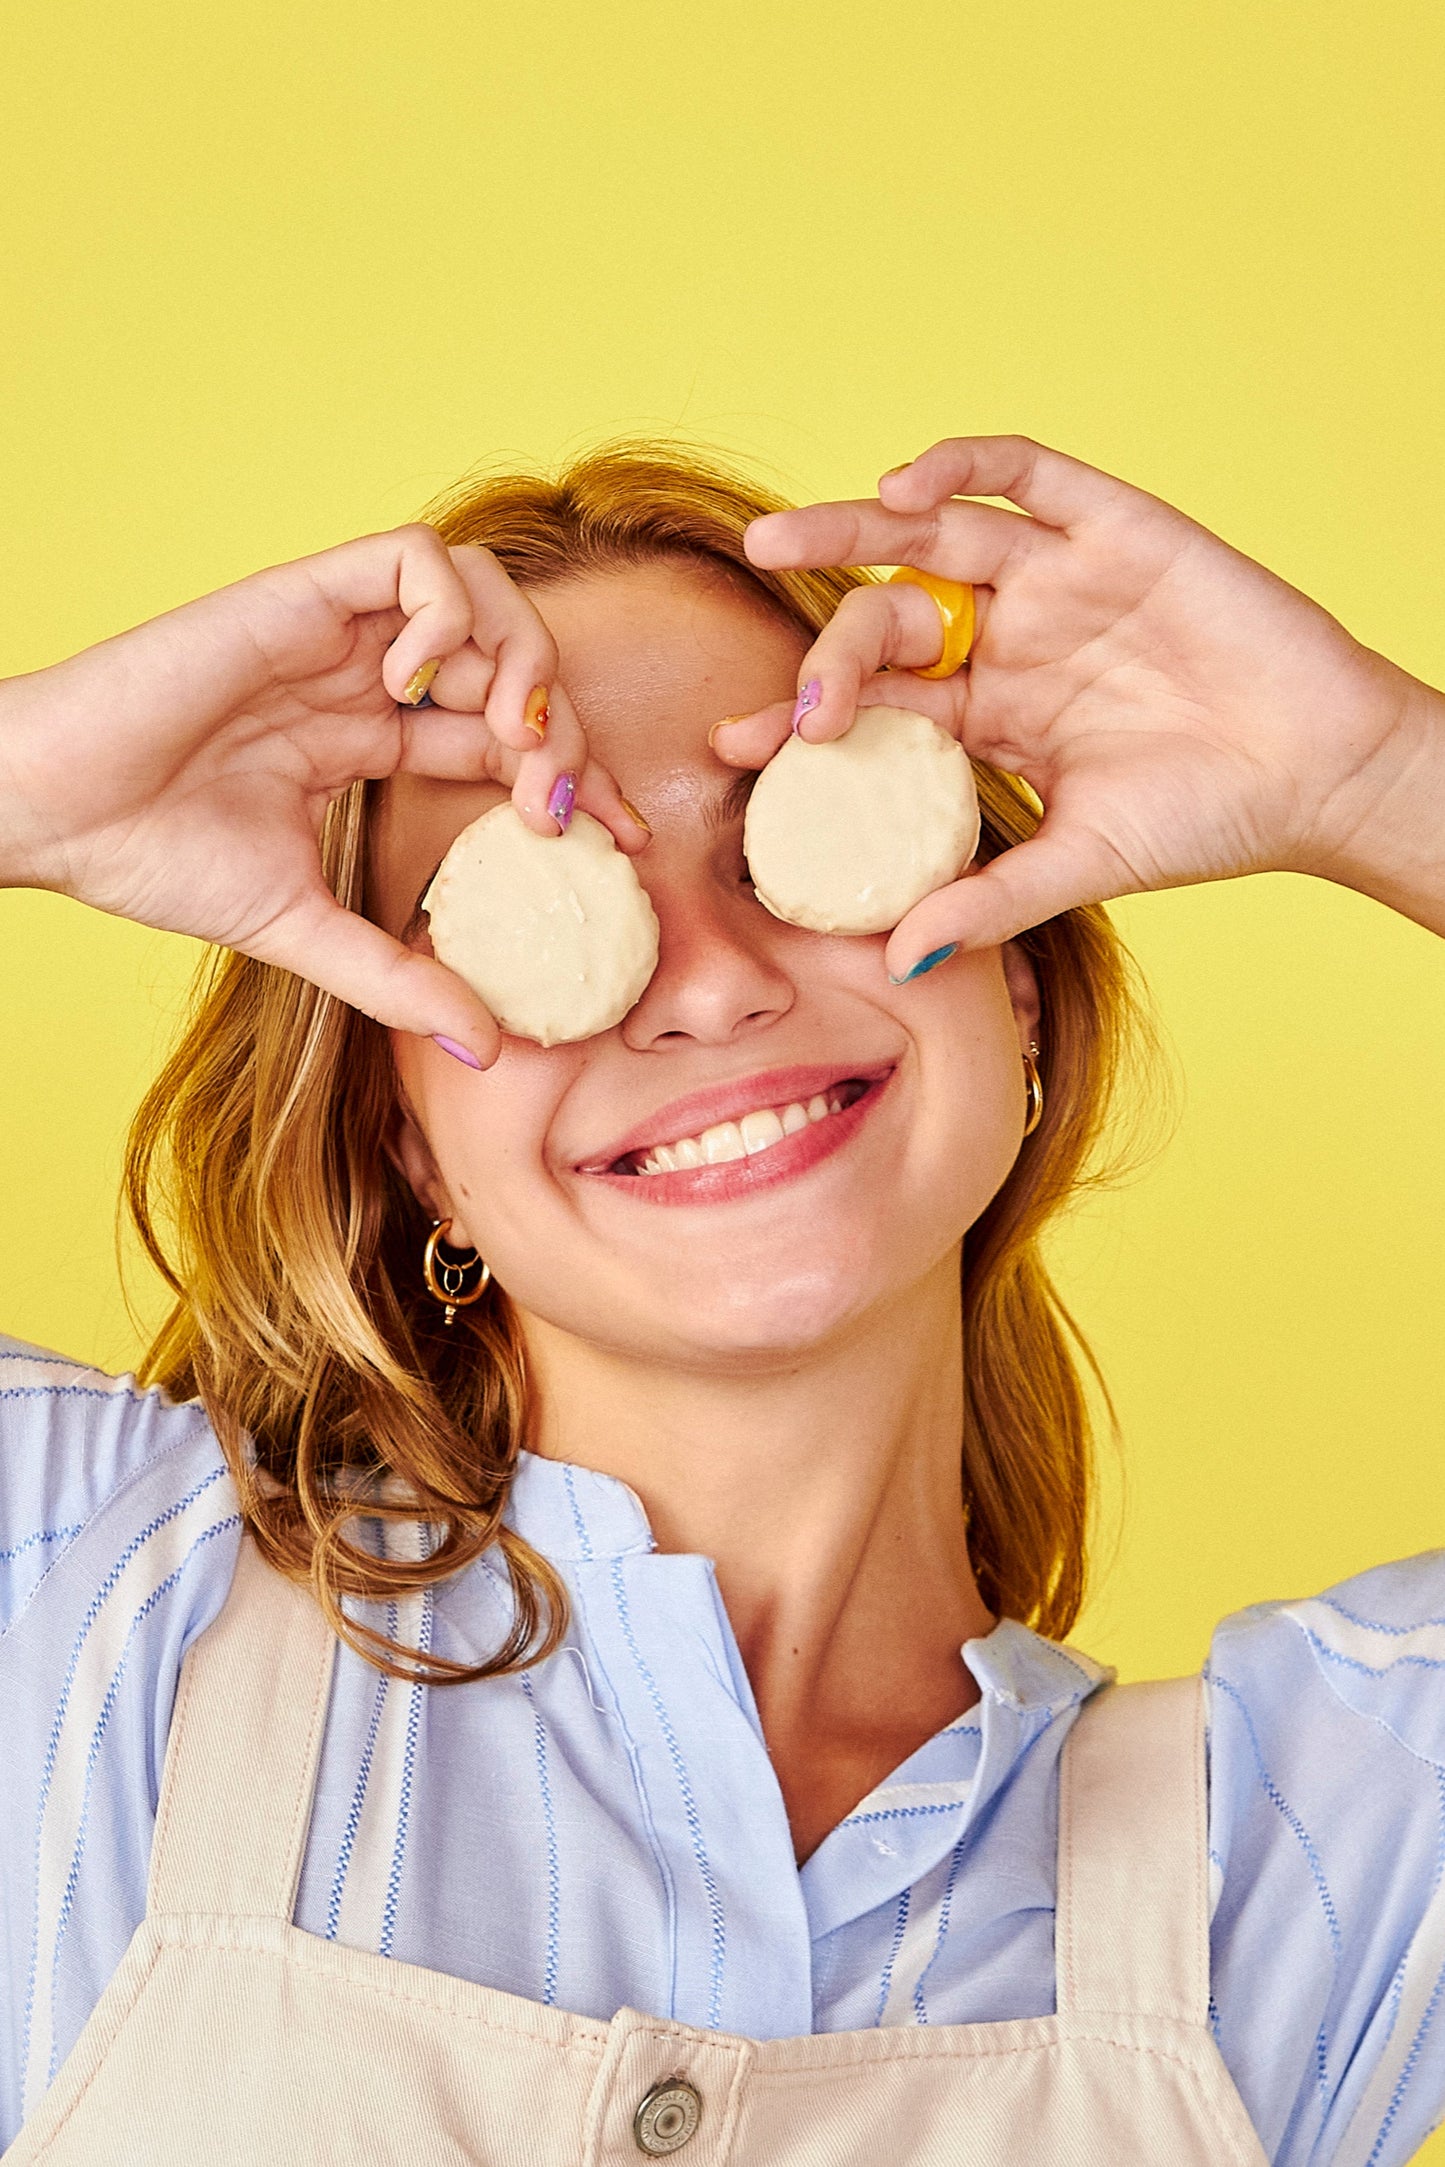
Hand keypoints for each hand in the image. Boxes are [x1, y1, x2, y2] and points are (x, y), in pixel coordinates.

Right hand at [0, 527, 645, 1063]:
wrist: (55, 812)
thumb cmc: (154, 859)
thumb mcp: (305, 931)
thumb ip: (399, 979)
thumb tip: (489, 1049)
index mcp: (373, 740)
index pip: (511, 741)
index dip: (580, 780)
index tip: (626, 841)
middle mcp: (368, 678)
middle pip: (518, 665)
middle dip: (565, 731)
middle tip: (559, 807)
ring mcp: (340, 632)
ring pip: (485, 594)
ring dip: (523, 663)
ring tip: (509, 743)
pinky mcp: (302, 594)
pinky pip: (413, 559)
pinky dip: (447, 613)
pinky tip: (425, 687)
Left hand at [724, 436, 1432, 973]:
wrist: (1320, 774)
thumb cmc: (1207, 820)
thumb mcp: (1080, 865)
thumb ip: (987, 898)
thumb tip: (897, 961)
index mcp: (988, 712)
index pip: (874, 703)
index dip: (802, 717)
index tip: (733, 749)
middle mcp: (1009, 638)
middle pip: (888, 617)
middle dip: (825, 647)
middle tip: (788, 698)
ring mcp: (1057, 578)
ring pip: (933, 533)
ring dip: (850, 528)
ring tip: (777, 541)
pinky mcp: (1114, 527)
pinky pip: (1027, 477)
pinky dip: (963, 467)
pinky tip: (904, 488)